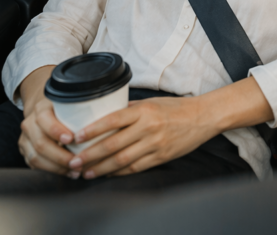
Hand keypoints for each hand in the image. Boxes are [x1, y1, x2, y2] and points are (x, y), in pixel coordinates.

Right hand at [16, 65, 78, 177]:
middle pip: (40, 143)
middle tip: (78, 162)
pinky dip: (51, 171)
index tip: (72, 138)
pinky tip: (67, 173)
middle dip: (60, 156)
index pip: (45, 119)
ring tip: (75, 171)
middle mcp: (30, 123)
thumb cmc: (66, 107)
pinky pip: (35, 165)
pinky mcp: (26, 151)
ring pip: (35, 157)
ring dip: (57, 167)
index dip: (56, 130)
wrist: (44, 110)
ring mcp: (25, 139)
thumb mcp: (73, 101)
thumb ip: (88, 104)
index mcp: (42, 109)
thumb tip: (121, 107)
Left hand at [70, 77, 272, 178]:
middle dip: (89, 155)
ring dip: (100, 168)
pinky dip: (118, 172)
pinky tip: (106, 173)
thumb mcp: (152, 102)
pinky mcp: (161, 156)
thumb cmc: (175, 108)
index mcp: (144, 111)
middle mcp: (148, 127)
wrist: (203, 117)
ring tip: (85, 172)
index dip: (91, 130)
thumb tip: (103, 117)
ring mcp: (155, 144)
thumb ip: (130, 111)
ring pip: (121, 160)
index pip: (112, 120)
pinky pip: (135, 168)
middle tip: (73, 161)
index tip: (75, 137)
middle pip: (112, 144)